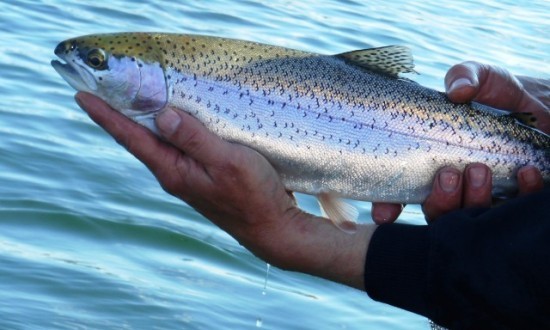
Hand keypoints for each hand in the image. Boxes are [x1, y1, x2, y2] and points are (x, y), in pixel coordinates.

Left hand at [76, 92, 375, 289]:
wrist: (272, 228)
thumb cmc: (253, 196)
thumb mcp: (227, 162)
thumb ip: (194, 138)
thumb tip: (162, 114)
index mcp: (174, 171)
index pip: (132, 137)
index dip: (107, 115)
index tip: (82, 97)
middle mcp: (174, 173)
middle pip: (139, 138)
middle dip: (119, 112)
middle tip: (102, 86)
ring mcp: (187, 175)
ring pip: (159, 140)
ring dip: (144, 117)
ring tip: (132, 94)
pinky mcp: (202, 174)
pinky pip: (178, 144)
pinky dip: (170, 126)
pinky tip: (175, 115)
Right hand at [372, 61, 547, 223]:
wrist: (540, 105)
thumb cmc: (498, 94)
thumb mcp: (480, 77)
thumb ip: (465, 75)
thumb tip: (458, 92)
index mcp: (430, 166)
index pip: (400, 196)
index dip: (387, 209)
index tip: (385, 212)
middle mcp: (454, 188)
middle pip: (436, 214)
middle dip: (440, 201)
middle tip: (449, 173)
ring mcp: (484, 198)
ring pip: (468, 218)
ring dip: (472, 199)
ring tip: (480, 169)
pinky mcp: (517, 200)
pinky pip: (516, 210)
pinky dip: (521, 193)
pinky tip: (526, 172)